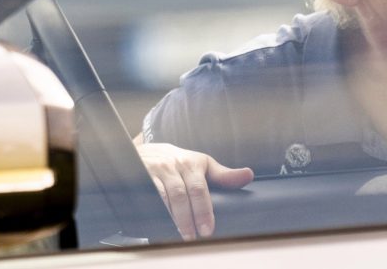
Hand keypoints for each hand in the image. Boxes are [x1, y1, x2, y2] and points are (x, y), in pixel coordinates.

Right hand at [136, 142, 253, 238]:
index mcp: (192, 164)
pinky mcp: (138, 177)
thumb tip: (249, 175)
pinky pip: (145, 195)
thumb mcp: (203, 165)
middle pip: (181, 194)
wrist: (148, 150)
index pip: (199, 188)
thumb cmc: (181, 162)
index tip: (208, 229)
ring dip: (171, 217)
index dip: (204, 210)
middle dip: (188, 218)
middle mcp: (173, 166)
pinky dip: (152, 209)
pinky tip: (157, 222)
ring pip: (163, 196)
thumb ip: (224, 175)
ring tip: (179, 234)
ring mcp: (154, 171)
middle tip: (194, 237)